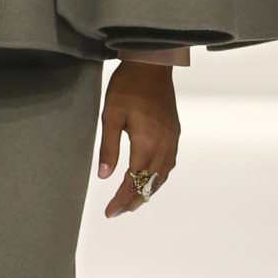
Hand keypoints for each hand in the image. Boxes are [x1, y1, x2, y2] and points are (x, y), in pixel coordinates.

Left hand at [97, 61, 180, 216]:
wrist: (152, 65)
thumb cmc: (127, 87)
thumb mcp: (110, 116)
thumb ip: (108, 147)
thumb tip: (103, 175)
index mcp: (146, 144)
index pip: (134, 182)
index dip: (121, 200)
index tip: (110, 212)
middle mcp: (163, 146)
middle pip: (150, 184)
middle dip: (134, 200)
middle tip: (118, 211)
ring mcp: (172, 140)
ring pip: (162, 176)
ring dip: (148, 190)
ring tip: (132, 200)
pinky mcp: (174, 132)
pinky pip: (169, 164)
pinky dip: (158, 178)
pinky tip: (150, 178)